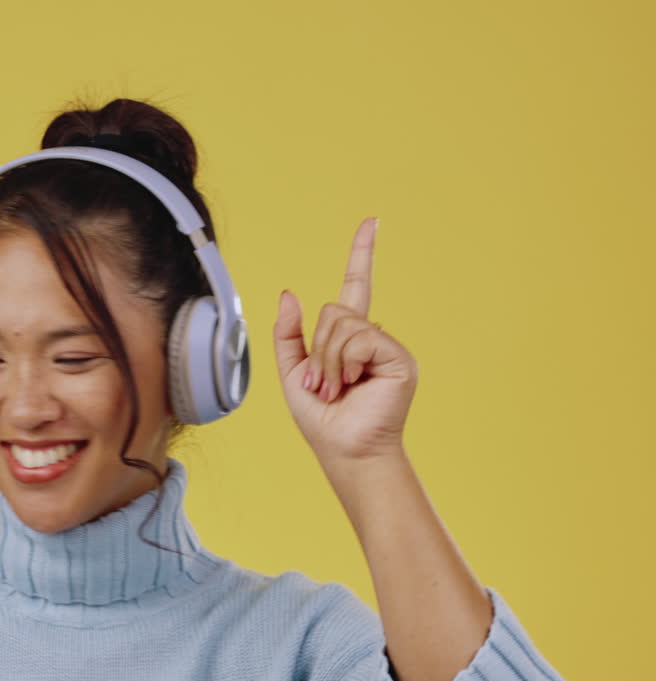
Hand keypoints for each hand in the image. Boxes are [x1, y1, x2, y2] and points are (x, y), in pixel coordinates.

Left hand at [272, 217, 417, 468]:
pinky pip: (362, 338)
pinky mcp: (400, 358)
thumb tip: (290, 292)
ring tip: (336, 388)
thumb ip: (288, 333)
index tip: (372, 221)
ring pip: (344, 324)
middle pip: (335, 310)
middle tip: (321, 384)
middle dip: (317, 349)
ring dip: (328, 360)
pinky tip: (352, 383)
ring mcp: (388, 347)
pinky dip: (345, 361)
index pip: (357, 285)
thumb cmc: (322, 419)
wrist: (344, 451)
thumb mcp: (292, 372)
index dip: (362, 253)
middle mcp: (372, 337)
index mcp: (348, 338)